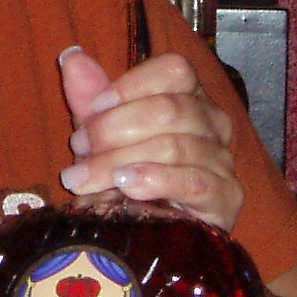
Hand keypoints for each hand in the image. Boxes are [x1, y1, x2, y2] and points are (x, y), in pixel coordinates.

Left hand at [56, 47, 243, 230]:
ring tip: (87, 177)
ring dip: (121, 160)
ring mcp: (223, 160)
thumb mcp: (98, 137)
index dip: (130, 86)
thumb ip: (89, 98)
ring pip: (176, 145)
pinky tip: (128, 185)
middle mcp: (212, 123)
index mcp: (188, 98)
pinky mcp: (225, 198)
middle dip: (114, 129)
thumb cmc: (120, 181)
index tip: (93, 110)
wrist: (135, 239)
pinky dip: (156, 180)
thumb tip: (72, 57)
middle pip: (171, 108)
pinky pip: (195, 181)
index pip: (174, 70)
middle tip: (80, 148)